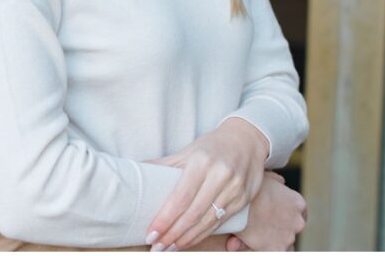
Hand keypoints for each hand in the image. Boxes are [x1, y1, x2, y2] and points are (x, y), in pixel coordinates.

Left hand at [145, 118, 268, 250]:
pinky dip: (203, 234)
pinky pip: (221, 222)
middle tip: (156, 246)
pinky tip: (189, 240)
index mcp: (201, 162)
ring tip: (169, 248)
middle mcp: (220, 176)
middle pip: (193, 213)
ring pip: (208, 222)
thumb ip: (165, 164)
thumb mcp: (188, 151)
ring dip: (187, 238)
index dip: (165, 218)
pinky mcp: (244, 200)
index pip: (180, 197)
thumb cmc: (211, 146)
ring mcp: (235, 189)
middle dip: (173, 234)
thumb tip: (137, 172)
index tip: (151, 233)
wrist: (247, 140)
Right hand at [235, 172, 306, 250]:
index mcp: (298, 203)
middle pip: (293, 227)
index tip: (277, 214)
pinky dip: (266, 248)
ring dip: (273, 238)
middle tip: (264, 222)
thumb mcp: (264, 178)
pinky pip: (276, 250)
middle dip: (281, 226)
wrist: (237, 204)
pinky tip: (253, 242)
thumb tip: (281, 181)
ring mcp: (289, 236)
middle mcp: (298, 221)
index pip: (300, 212)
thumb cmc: (249, 188)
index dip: (288, 213)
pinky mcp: (279, 249)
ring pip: (285, 240)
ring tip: (257, 232)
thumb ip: (276, 181)